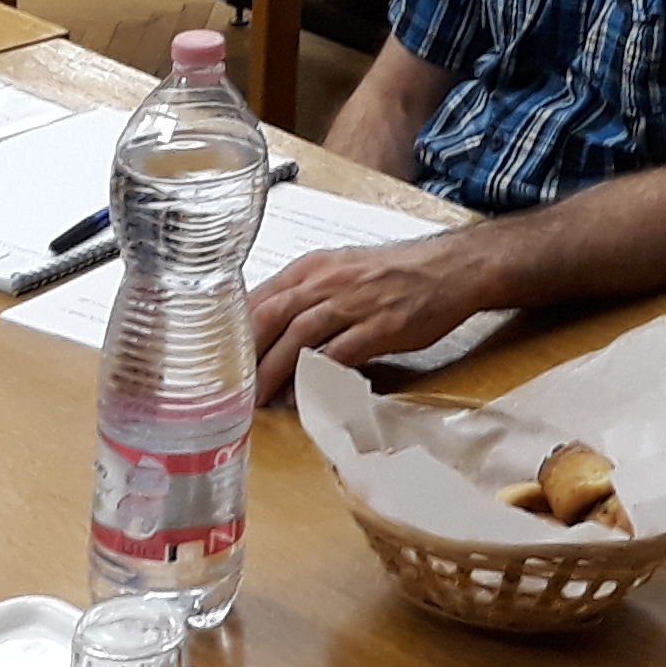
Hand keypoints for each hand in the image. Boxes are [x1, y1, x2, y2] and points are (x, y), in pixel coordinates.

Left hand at [249, 238, 483, 401]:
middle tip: (226, 389)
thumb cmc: (395, 273)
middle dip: (245, 355)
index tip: (215, 360)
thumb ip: (305, 297)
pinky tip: (302, 395)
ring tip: (256, 399)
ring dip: (273, 370)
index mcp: (313, 267)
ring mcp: (354, 302)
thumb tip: (267, 330)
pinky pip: (339, 354)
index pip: (259, 297)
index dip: (233, 332)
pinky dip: (316, 376)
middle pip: (271, 316)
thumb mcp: (341, 272)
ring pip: (298, 336)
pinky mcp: (380, 326)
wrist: (450, 268)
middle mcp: (327, 280)